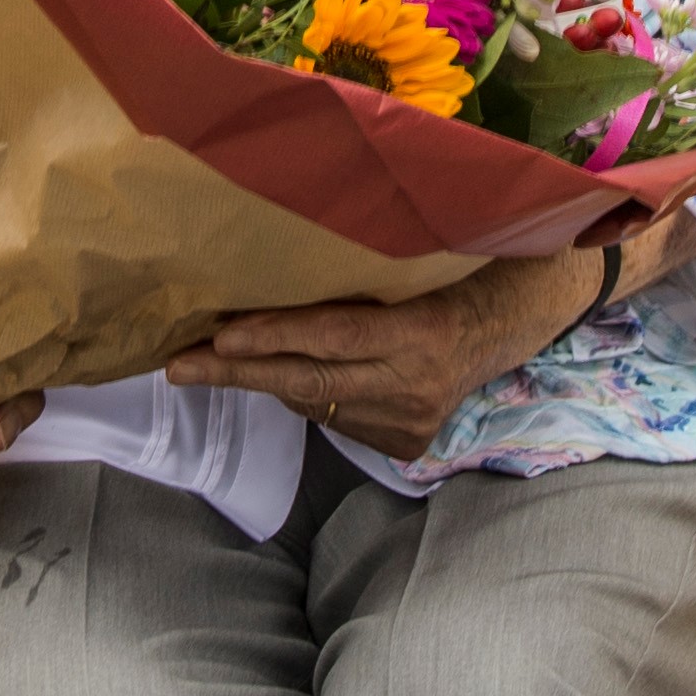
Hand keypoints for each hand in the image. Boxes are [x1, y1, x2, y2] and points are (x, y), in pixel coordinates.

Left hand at [164, 249, 601, 460]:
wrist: (516, 319)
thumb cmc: (461, 265)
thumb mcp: (422, 256)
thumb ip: (368, 265)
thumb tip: (284, 252)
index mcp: (424, 330)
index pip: (336, 336)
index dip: (277, 336)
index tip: (221, 335)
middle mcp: (416, 383)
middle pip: (311, 382)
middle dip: (238, 373)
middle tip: (178, 365)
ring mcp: (411, 420)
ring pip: (317, 404)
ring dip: (264, 381)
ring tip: (208, 361)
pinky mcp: (407, 442)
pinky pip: (336, 418)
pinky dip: (306, 394)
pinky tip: (283, 372)